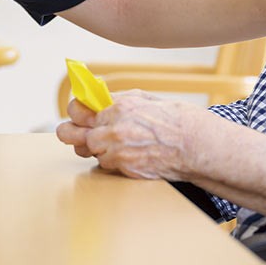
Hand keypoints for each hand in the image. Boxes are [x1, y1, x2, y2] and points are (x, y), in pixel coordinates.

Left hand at [58, 90, 200, 181]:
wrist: (194, 144)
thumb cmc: (174, 119)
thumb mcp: (144, 98)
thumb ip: (117, 99)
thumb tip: (98, 98)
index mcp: (118, 105)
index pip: (78, 108)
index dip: (76, 112)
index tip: (78, 113)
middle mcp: (113, 127)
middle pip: (72, 134)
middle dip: (71, 133)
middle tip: (72, 133)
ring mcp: (117, 150)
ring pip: (90, 151)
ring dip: (96, 148)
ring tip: (110, 143)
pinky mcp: (124, 168)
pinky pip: (105, 164)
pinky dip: (111, 161)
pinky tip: (126, 154)